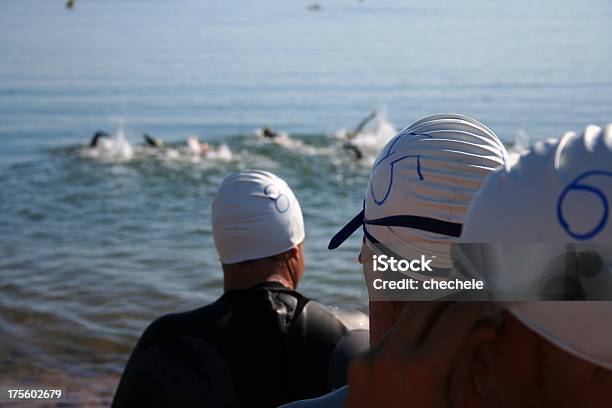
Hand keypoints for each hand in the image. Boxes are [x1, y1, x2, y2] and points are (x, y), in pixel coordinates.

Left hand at [346, 302, 495, 407]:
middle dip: (447, 296)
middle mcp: (393, 356)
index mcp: (425, 369)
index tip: (486, 301)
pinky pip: (387, 339)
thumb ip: (465, 361)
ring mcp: (371, 357)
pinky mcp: (358, 362)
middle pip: (423, 302)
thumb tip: (484, 328)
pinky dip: (407, 337)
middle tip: (466, 300)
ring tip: (446, 322)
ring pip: (403, 319)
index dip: (475, 304)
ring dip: (427, 315)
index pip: (455, 317)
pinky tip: (420, 348)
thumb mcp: (454, 404)